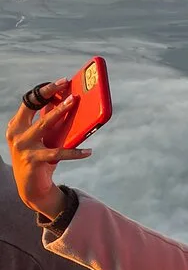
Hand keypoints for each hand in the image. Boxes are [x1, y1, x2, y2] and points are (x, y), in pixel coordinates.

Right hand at [5, 79, 91, 218]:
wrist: (30, 187)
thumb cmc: (40, 156)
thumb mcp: (42, 137)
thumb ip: (48, 120)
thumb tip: (67, 99)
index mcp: (16, 125)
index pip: (29, 102)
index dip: (45, 90)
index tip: (62, 82)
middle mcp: (16, 133)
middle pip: (34, 108)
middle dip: (50, 94)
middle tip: (68, 88)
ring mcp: (23, 147)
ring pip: (44, 125)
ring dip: (60, 111)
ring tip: (75, 103)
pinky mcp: (34, 160)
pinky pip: (58, 153)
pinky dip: (75, 152)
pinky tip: (89, 151)